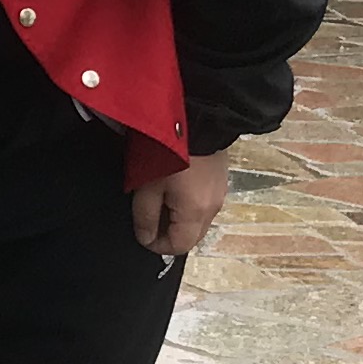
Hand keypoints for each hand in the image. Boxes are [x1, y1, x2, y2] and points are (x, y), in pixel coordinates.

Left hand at [131, 148, 234, 262]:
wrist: (197, 116)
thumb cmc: (166, 153)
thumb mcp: (147, 186)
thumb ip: (145, 216)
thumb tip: (147, 239)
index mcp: (195, 214)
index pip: (179, 246)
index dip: (157, 246)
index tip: (141, 234)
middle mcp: (213, 208)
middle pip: (192, 237)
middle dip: (170, 235)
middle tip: (149, 219)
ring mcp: (220, 193)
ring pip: (199, 221)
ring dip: (180, 220)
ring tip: (160, 201)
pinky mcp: (221, 179)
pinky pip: (205, 204)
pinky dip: (190, 206)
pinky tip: (176, 189)